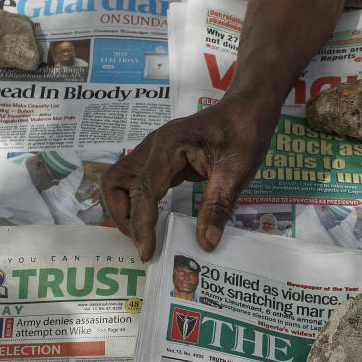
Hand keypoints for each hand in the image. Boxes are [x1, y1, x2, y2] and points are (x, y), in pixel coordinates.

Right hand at [101, 96, 278, 261]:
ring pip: (120, 183)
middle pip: (114, 183)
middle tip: (143, 242)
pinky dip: (137, 205)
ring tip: (144, 235)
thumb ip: (218, 206)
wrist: (247, 109)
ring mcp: (154, 153)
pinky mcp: (160, 161)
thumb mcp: (237, 171)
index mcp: (169, 146)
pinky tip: (153, 222)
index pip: (142, 191)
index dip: (140, 224)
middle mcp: (153, 148)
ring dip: (125, 210)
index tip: (147, 252)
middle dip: (121, 216)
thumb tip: (206, 243)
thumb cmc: (244, 133)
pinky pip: (136, 184)